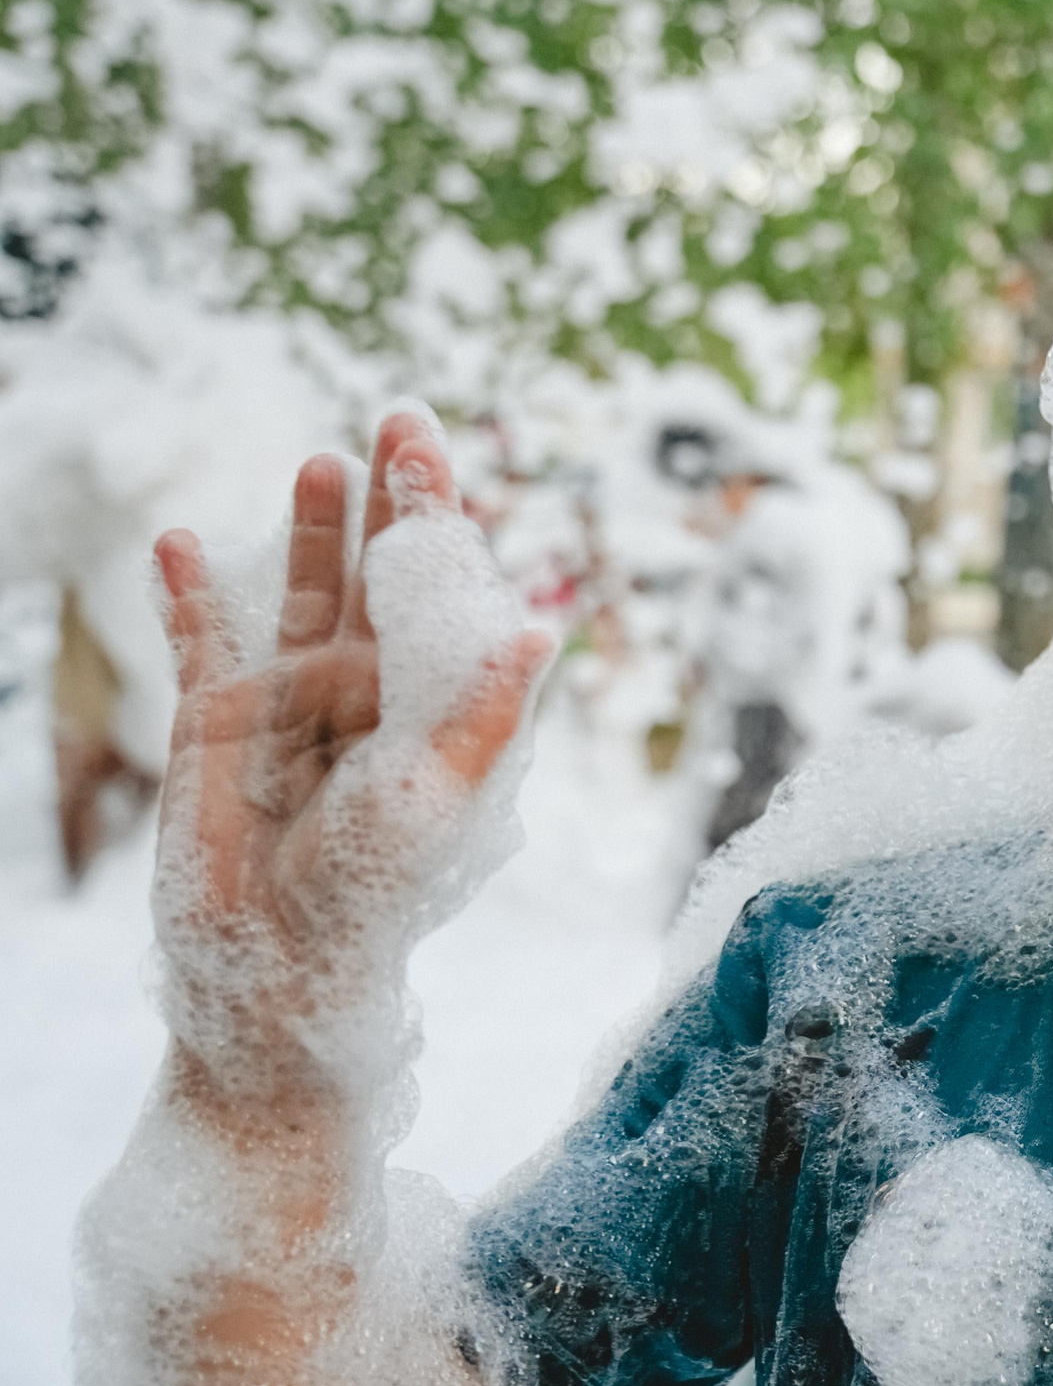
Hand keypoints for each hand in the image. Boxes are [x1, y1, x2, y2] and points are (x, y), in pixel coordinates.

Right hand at [151, 412, 550, 1103]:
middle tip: (397, 421)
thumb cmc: (375, 893)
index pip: (438, 591)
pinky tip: (176, 539)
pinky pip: (200, 645)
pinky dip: (189, 594)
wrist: (277, 965)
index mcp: (431, 702)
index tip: (427, 446)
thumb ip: (487, 710)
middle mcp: (366, 692)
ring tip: (318, 460)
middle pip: (377, 574)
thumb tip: (543, 628)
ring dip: (307, 530)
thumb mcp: (441, 795)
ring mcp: (288, 702)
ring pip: (297, 595)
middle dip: (389, 501)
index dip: (436, 517)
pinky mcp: (213, 726)